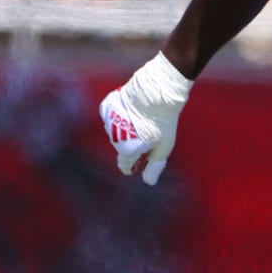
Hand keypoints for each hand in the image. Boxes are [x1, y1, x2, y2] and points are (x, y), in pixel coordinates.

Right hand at [99, 52, 193, 184]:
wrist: (158, 91)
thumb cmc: (163, 120)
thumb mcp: (164, 146)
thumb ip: (154, 165)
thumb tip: (148, 181)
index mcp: (127, 149)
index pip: (125, 165)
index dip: (133, 166)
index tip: (139, 163)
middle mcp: (113, 137)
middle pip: (121, 147)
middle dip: (132, 145)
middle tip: (149, 134)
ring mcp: (109, 120)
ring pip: (115, 131)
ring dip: (125, 129)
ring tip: (142, 120)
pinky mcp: (108, 105)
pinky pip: (111, 115)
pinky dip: (119, 115)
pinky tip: (132, 110)